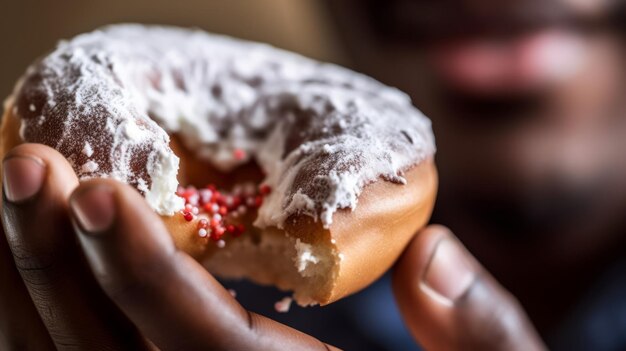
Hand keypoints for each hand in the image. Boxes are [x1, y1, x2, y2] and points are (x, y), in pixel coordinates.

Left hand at [1, 143, 545, 349]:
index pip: (198, 350)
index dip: (143, 273)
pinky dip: (31, 311)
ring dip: (25, 281)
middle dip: (58, 261)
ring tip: (11, 191)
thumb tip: (433, 250)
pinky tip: (22, 250)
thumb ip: (480, 330)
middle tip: (27, 162)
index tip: (98, 191)